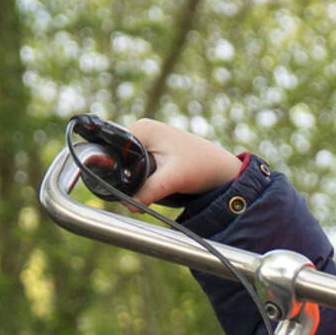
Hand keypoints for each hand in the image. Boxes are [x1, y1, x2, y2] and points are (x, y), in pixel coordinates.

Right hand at [121, 118, 242, 206]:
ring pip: (130, 164)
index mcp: (142, 129)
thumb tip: (129, 205)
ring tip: (154, 188)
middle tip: (141, 192)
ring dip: (136, 179)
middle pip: (120, 158)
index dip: (115, 171)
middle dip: (126, 177)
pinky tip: (156, 185)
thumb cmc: (202, 167)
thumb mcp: (172, 180)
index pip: (113, 149)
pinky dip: (145, 177)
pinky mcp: (158, 149)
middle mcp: (144, 129)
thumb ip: (148, 191)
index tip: (123, 189)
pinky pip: (141, 164)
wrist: (222, 171)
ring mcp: (151, 139)